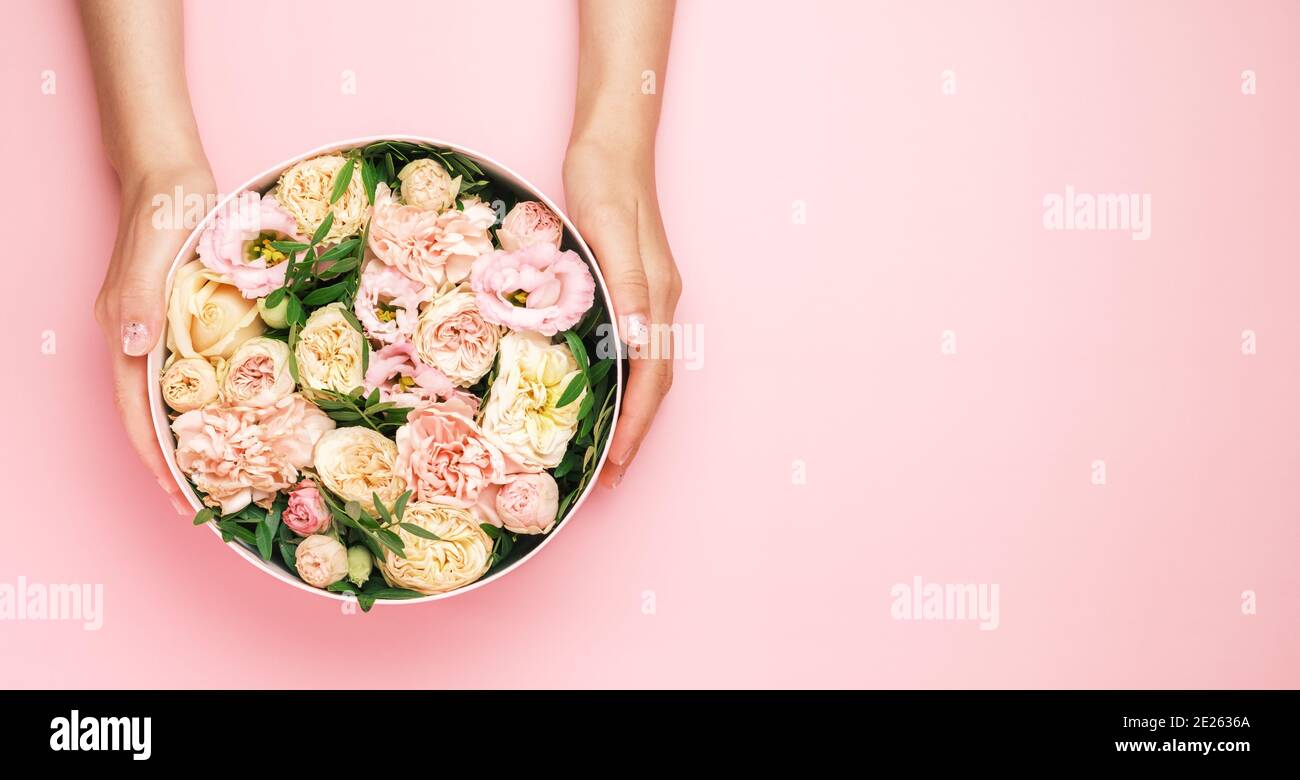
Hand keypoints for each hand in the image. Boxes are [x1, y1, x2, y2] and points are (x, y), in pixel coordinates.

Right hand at [94, 163, 215, 512]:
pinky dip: (199, 402)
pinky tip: (228, 414)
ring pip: (164, 397)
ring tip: (217, 472)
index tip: (178, 497)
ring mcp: (153, 327)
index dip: (156, 457)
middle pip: (147, 414)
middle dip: (170, 461)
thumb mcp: (157, 249)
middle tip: (204, 501)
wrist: (170, 173)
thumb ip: (142, 298)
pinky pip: (182, 372)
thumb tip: (133, 347)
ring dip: (185, 436)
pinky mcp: (174, 316)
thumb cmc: (166, 207)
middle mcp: (134, 336)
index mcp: (126, 331)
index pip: (137, 412)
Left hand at [564, 140, 681, 487]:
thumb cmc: (603, 181)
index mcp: (657, 296)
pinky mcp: (633, 287)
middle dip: (637, 432)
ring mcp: (650, 295)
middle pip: (657, 382)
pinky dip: (622, 381)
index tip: (615, 464)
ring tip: (605, 448)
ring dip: (631, 412)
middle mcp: (660, 302)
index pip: (652, 376)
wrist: (612, 143)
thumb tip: (639, 342)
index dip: (636, 425)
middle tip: (607, 475)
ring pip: (648, 369)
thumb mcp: (607, 230)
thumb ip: (626, 285)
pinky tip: (599, 390)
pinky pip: (634, 348)